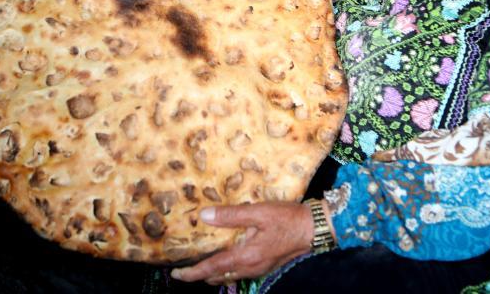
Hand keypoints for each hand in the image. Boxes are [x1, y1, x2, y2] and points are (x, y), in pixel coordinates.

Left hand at [170, 202, 313, 284]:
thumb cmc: (287, 218)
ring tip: (202, 263)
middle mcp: (251, 267)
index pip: (212, 269)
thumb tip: (204, 216)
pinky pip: (240, 272)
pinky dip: (228, 269)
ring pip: (230, 276)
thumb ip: (230, 215)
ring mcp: (259, 268)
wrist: (313, 228)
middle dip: (201, 275)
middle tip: (186, 267)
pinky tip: (227, 256)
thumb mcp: (258, 212)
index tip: (176, 275)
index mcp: (246, 256)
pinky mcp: (266, 265)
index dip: (193, 273)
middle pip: (219, 277)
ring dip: (214, 272)